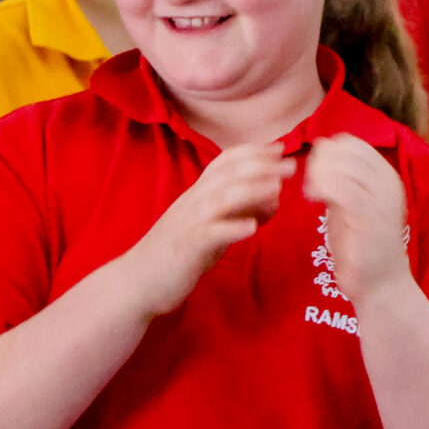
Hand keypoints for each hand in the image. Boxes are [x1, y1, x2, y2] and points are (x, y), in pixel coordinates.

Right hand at [119, 143, 296, 316]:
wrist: (138, 281)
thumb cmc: (176, 254)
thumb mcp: (210, 227)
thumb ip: (236, 212)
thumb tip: (271, 199)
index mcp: (197, 195)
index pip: (224, 162)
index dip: (252, 152)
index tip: (279, 148)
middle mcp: (193, 202)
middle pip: (228, 174)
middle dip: (261, 166)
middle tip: (290, 164)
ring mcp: (189, 223)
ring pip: (222, 198)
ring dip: (251, 190)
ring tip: (277, 187)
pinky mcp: (188, 247)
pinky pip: (211, 234)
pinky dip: (232, 228)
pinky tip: (252, 228)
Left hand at [303, 134, 410, 304]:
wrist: (380, 284)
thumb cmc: (361, 243)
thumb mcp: (351, 201)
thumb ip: (341, 176)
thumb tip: (322, 146)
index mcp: (385, 175)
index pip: (352, 142)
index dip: (326, 150)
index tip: (313, 170)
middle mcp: (388, 182)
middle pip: (345, 149)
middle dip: (318, 161)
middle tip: (308, 181)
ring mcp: (382, 199)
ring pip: (342, 165)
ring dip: (317, 173)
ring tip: (310, 192)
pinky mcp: (370, 217)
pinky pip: (341, 188)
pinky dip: (320, 187)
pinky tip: (312, 198)